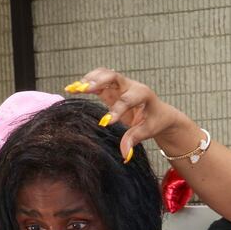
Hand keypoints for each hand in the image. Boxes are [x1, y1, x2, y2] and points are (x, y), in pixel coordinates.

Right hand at [71, 68, 196, 163]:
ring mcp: (120, 85)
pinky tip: (72, 89)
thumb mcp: (147, 131)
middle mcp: (130, 86)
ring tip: (74, 88)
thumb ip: (134, 139)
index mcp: (143, 94)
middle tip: (84, 89)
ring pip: (103, 75)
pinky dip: (85, 83)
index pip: (128, 99)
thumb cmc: (154, 121)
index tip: (105, 122)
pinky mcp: (111, 89)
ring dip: (89, 80)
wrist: (158, 112)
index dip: (116, 110)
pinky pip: (98, 81)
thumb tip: (125, 154)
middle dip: (99, 81)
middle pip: (113, 76)